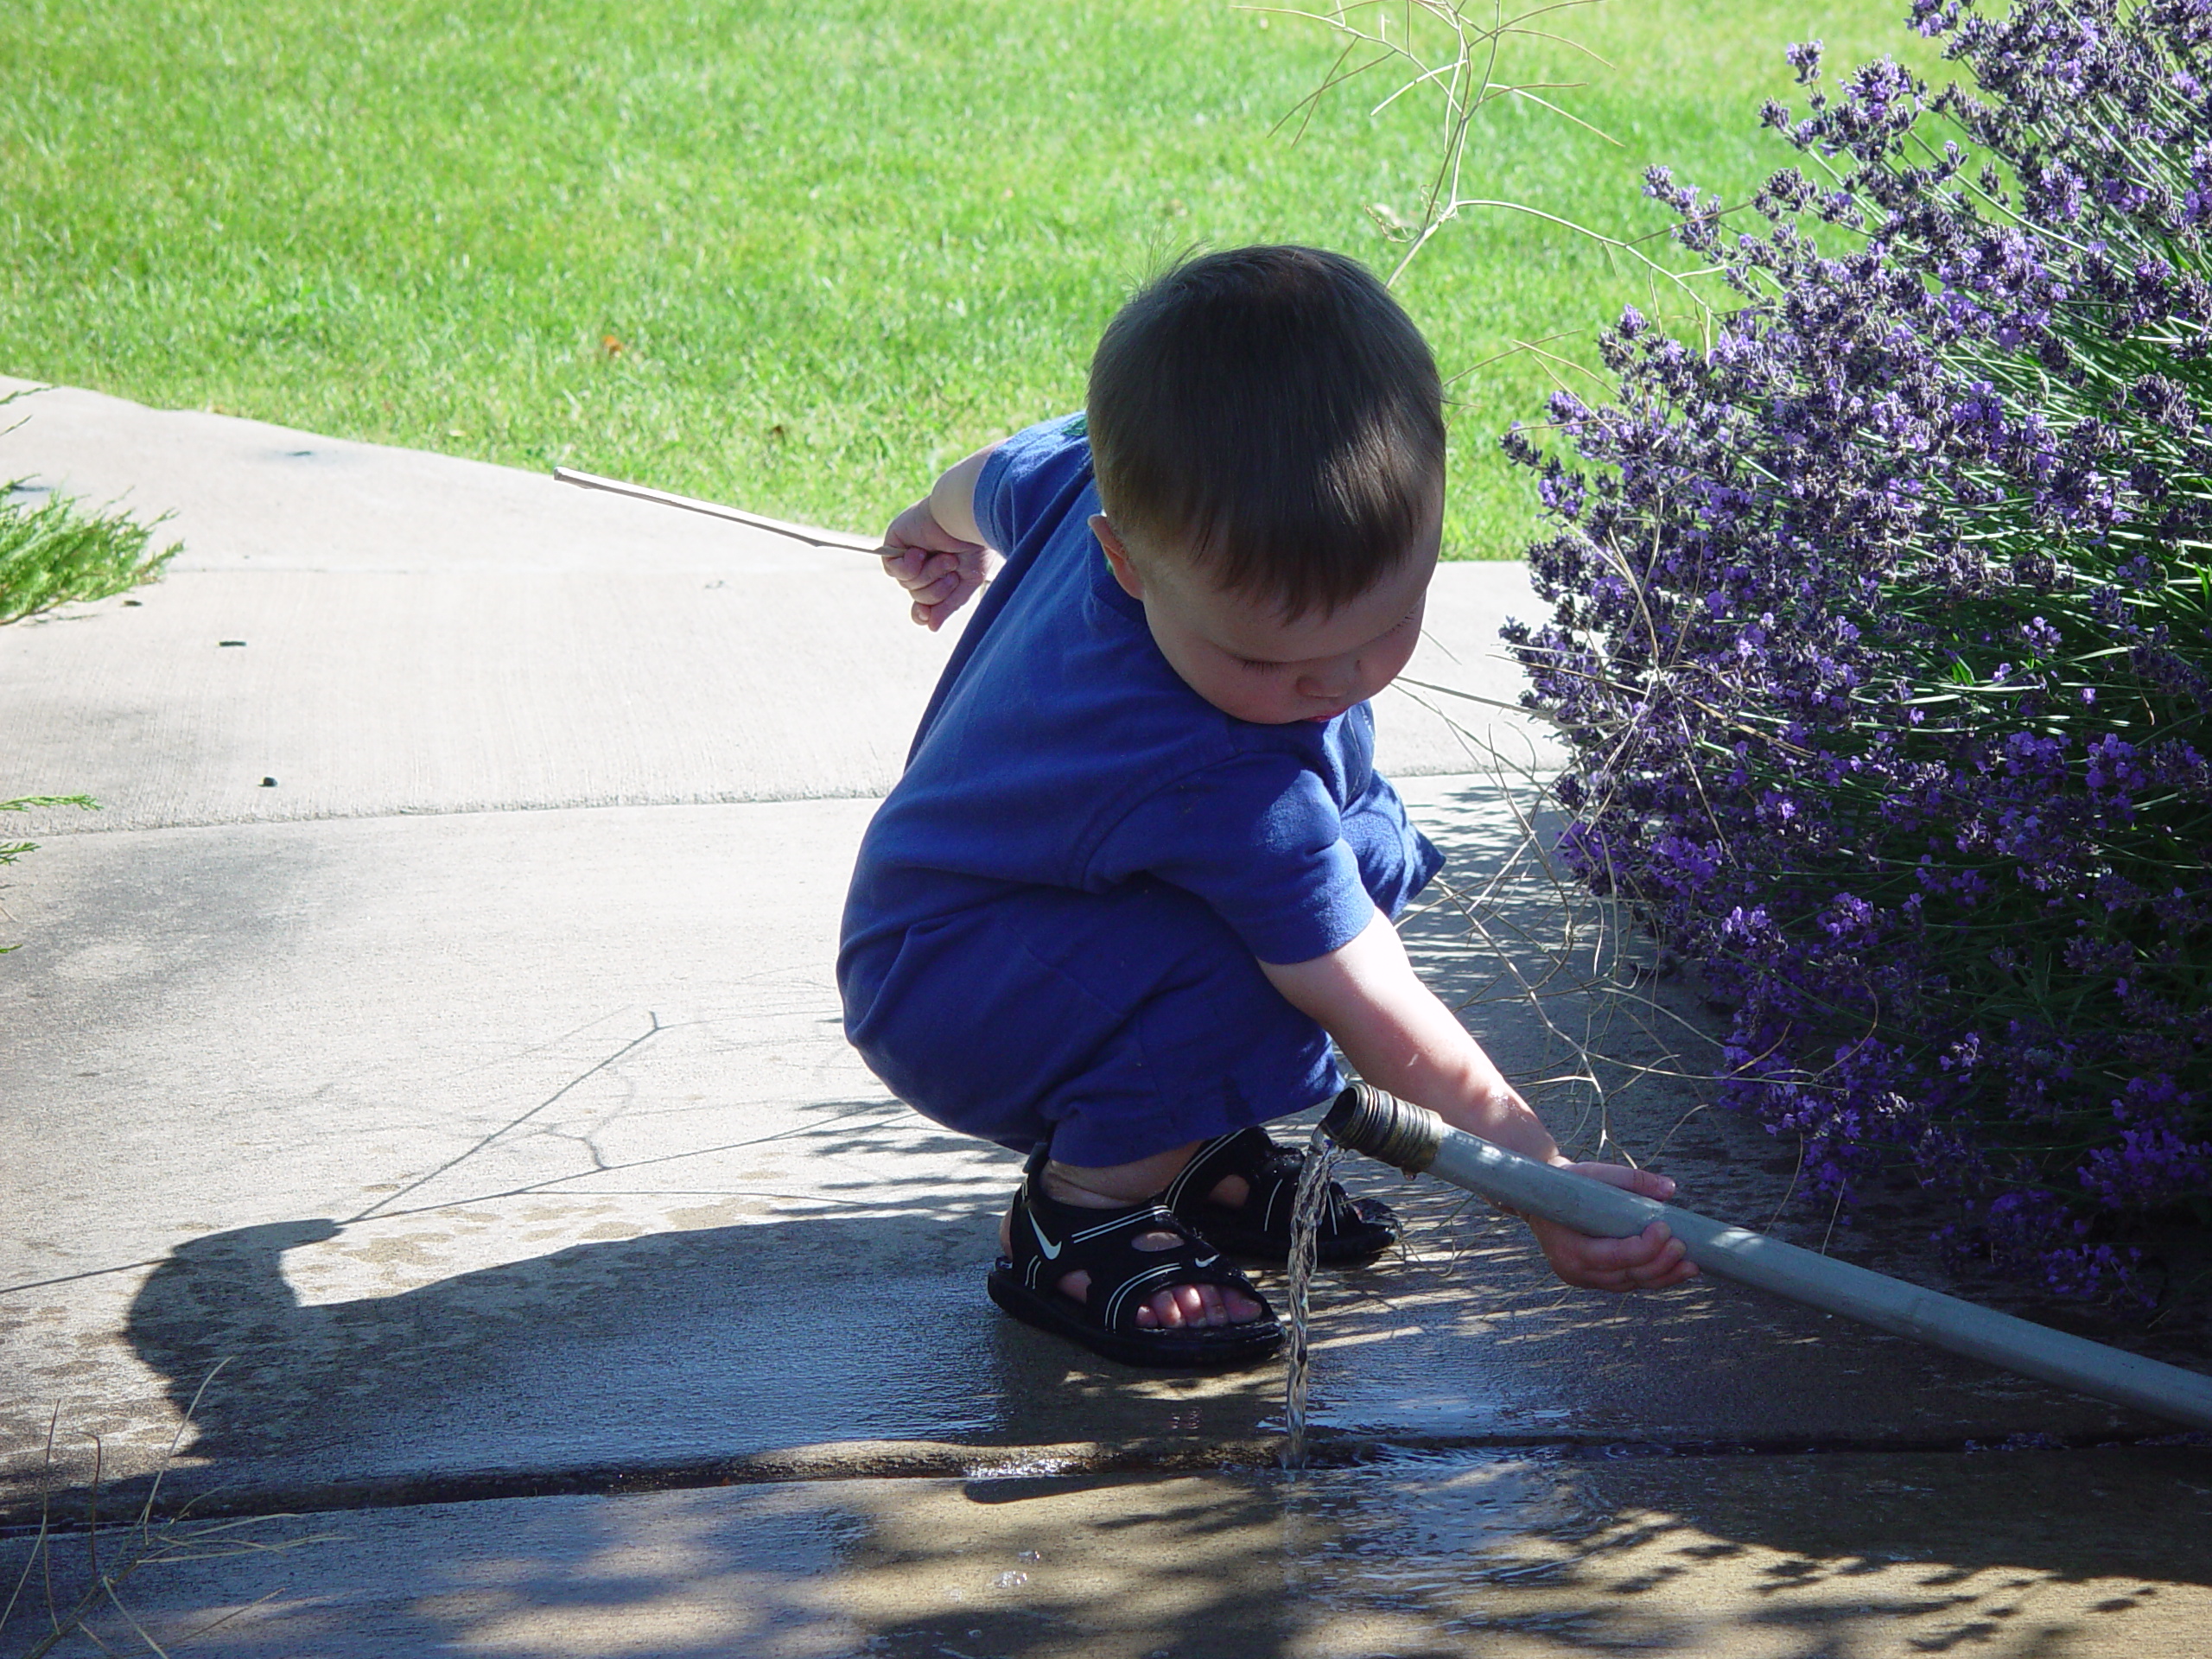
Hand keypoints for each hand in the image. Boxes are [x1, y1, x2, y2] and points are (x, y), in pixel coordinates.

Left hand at [878, 497, 994, 630]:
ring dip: (929, 574)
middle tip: (952, 568)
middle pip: (918, 597)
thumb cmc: (974, 541)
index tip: (928, 615)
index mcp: (941, 573)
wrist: (967, 515)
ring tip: (945, 557)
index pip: (925, 603)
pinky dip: (908, 566)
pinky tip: (920, 553)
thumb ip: (949, 604)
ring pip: (908, 585)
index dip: (925, 612)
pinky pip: (894, 570)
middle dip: (936, 589)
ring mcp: (908, 554)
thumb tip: (931, 627)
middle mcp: (924, 565)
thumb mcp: (969, 579)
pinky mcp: (895, 542)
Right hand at [1525, 1162, 1700, 1290]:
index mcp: (1569, 1247)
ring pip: (1631, 1283)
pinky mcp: (1595, 1279)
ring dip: (1663, 1276)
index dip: (1644, 1247)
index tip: (1665, 1228)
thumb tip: (1670, 1189)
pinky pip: (1628, 1282)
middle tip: (1683, 1245)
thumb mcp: (1594, 1173)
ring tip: (1690, 1265)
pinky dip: (1653, 1276)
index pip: (1613, 1256)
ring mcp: (1585, 1279)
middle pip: (1626, 1274)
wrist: (1542, 1199)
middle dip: (1659, 1263)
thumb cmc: (1567, 1184)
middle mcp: (1575, 1270)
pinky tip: (1675, 1269)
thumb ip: (1632, 1180)